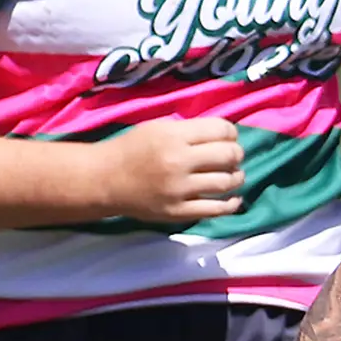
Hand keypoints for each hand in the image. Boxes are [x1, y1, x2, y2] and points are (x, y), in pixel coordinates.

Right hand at [97, 117, 245, 224]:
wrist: (103, 179)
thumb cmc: (132, 149)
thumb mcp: (158, 128)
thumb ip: (190, 130)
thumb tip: (227, 135)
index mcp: (172, 136)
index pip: (222, 130)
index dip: (231, 133)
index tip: (227, 138)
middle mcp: (178, 162)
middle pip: (229, 155)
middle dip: (236, 154)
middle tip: (232, 157)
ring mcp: (179, 189)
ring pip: (228, 182)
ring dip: (237, 177)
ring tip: (232, 175)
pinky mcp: (178, 211)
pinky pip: (218, 209)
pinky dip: (232, 203)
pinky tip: (234, 197)